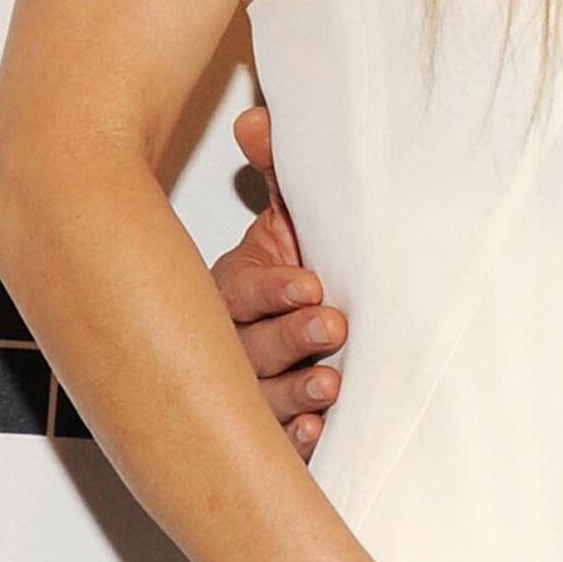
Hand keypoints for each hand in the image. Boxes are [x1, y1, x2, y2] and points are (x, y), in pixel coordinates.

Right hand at [222, 106, 347, 456]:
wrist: (308, 322)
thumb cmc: (293, 270)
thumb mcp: (287, 221)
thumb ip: (275, 172)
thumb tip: (258, 119)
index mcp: (230, 292)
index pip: (239, 292)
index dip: (273, 289)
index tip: (311, 283)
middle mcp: (231, 344)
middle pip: (249, 348)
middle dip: (290, 339)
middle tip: (332, 328)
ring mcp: (249, 391)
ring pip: (261, 399)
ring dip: (295, 393)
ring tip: (330, 385)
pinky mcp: (272, 430)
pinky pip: (278, 442)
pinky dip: (296, 439)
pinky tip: (318, 432)